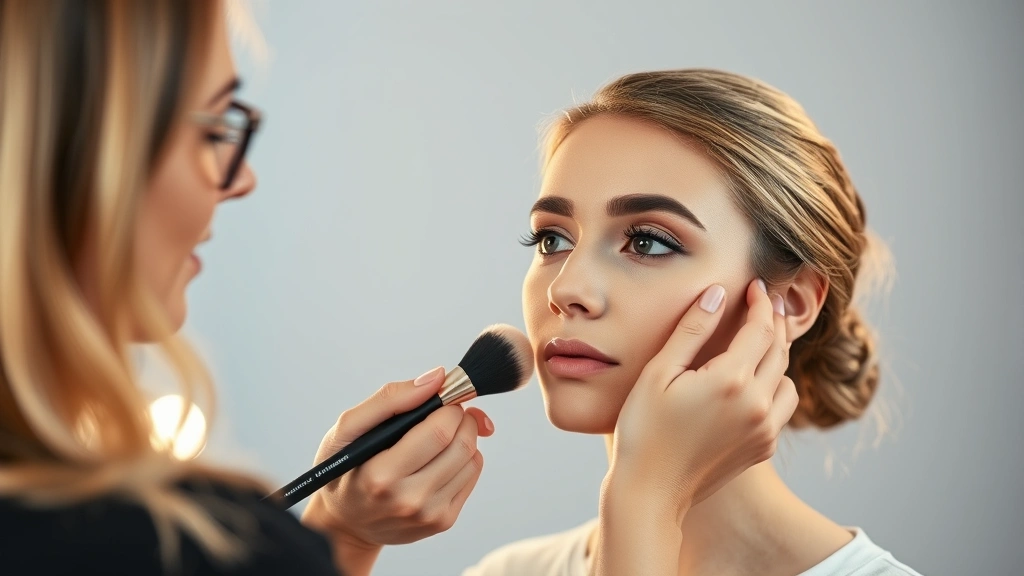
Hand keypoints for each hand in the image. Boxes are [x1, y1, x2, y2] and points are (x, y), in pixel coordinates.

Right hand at [301, 367, 492, 561]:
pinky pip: (472, 475)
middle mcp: (408, 500)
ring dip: (464, 436)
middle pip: (462, 445)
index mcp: (381, 476)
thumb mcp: (347, 429)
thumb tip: (437, 378)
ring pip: (472, 458)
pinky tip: (441, 456)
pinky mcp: (443, 522)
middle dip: (461, 418)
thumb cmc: (345, 468)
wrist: (346, 521)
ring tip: (440, 433)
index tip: (440, 398)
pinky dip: (464, 457)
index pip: (439, 431)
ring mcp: (429, 515)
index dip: (447, 406)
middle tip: (445, 411)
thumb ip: (390, 399)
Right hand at [607, 279, 797, 517]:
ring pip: (787, 380)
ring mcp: (764, 429)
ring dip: (778, 357)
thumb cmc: (644, 428)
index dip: (762, 303)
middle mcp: (757, 404)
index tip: (757, 287)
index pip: (761, 328)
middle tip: (770, 302)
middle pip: (779, 350)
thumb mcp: (659, 372)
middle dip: (775, 322)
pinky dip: (774, 388)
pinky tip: (753, 383)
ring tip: (761, 342)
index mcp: (732, 380)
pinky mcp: (762, 448)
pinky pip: (781, 409)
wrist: (651, 490)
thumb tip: (718, 293)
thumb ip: (692, 329)